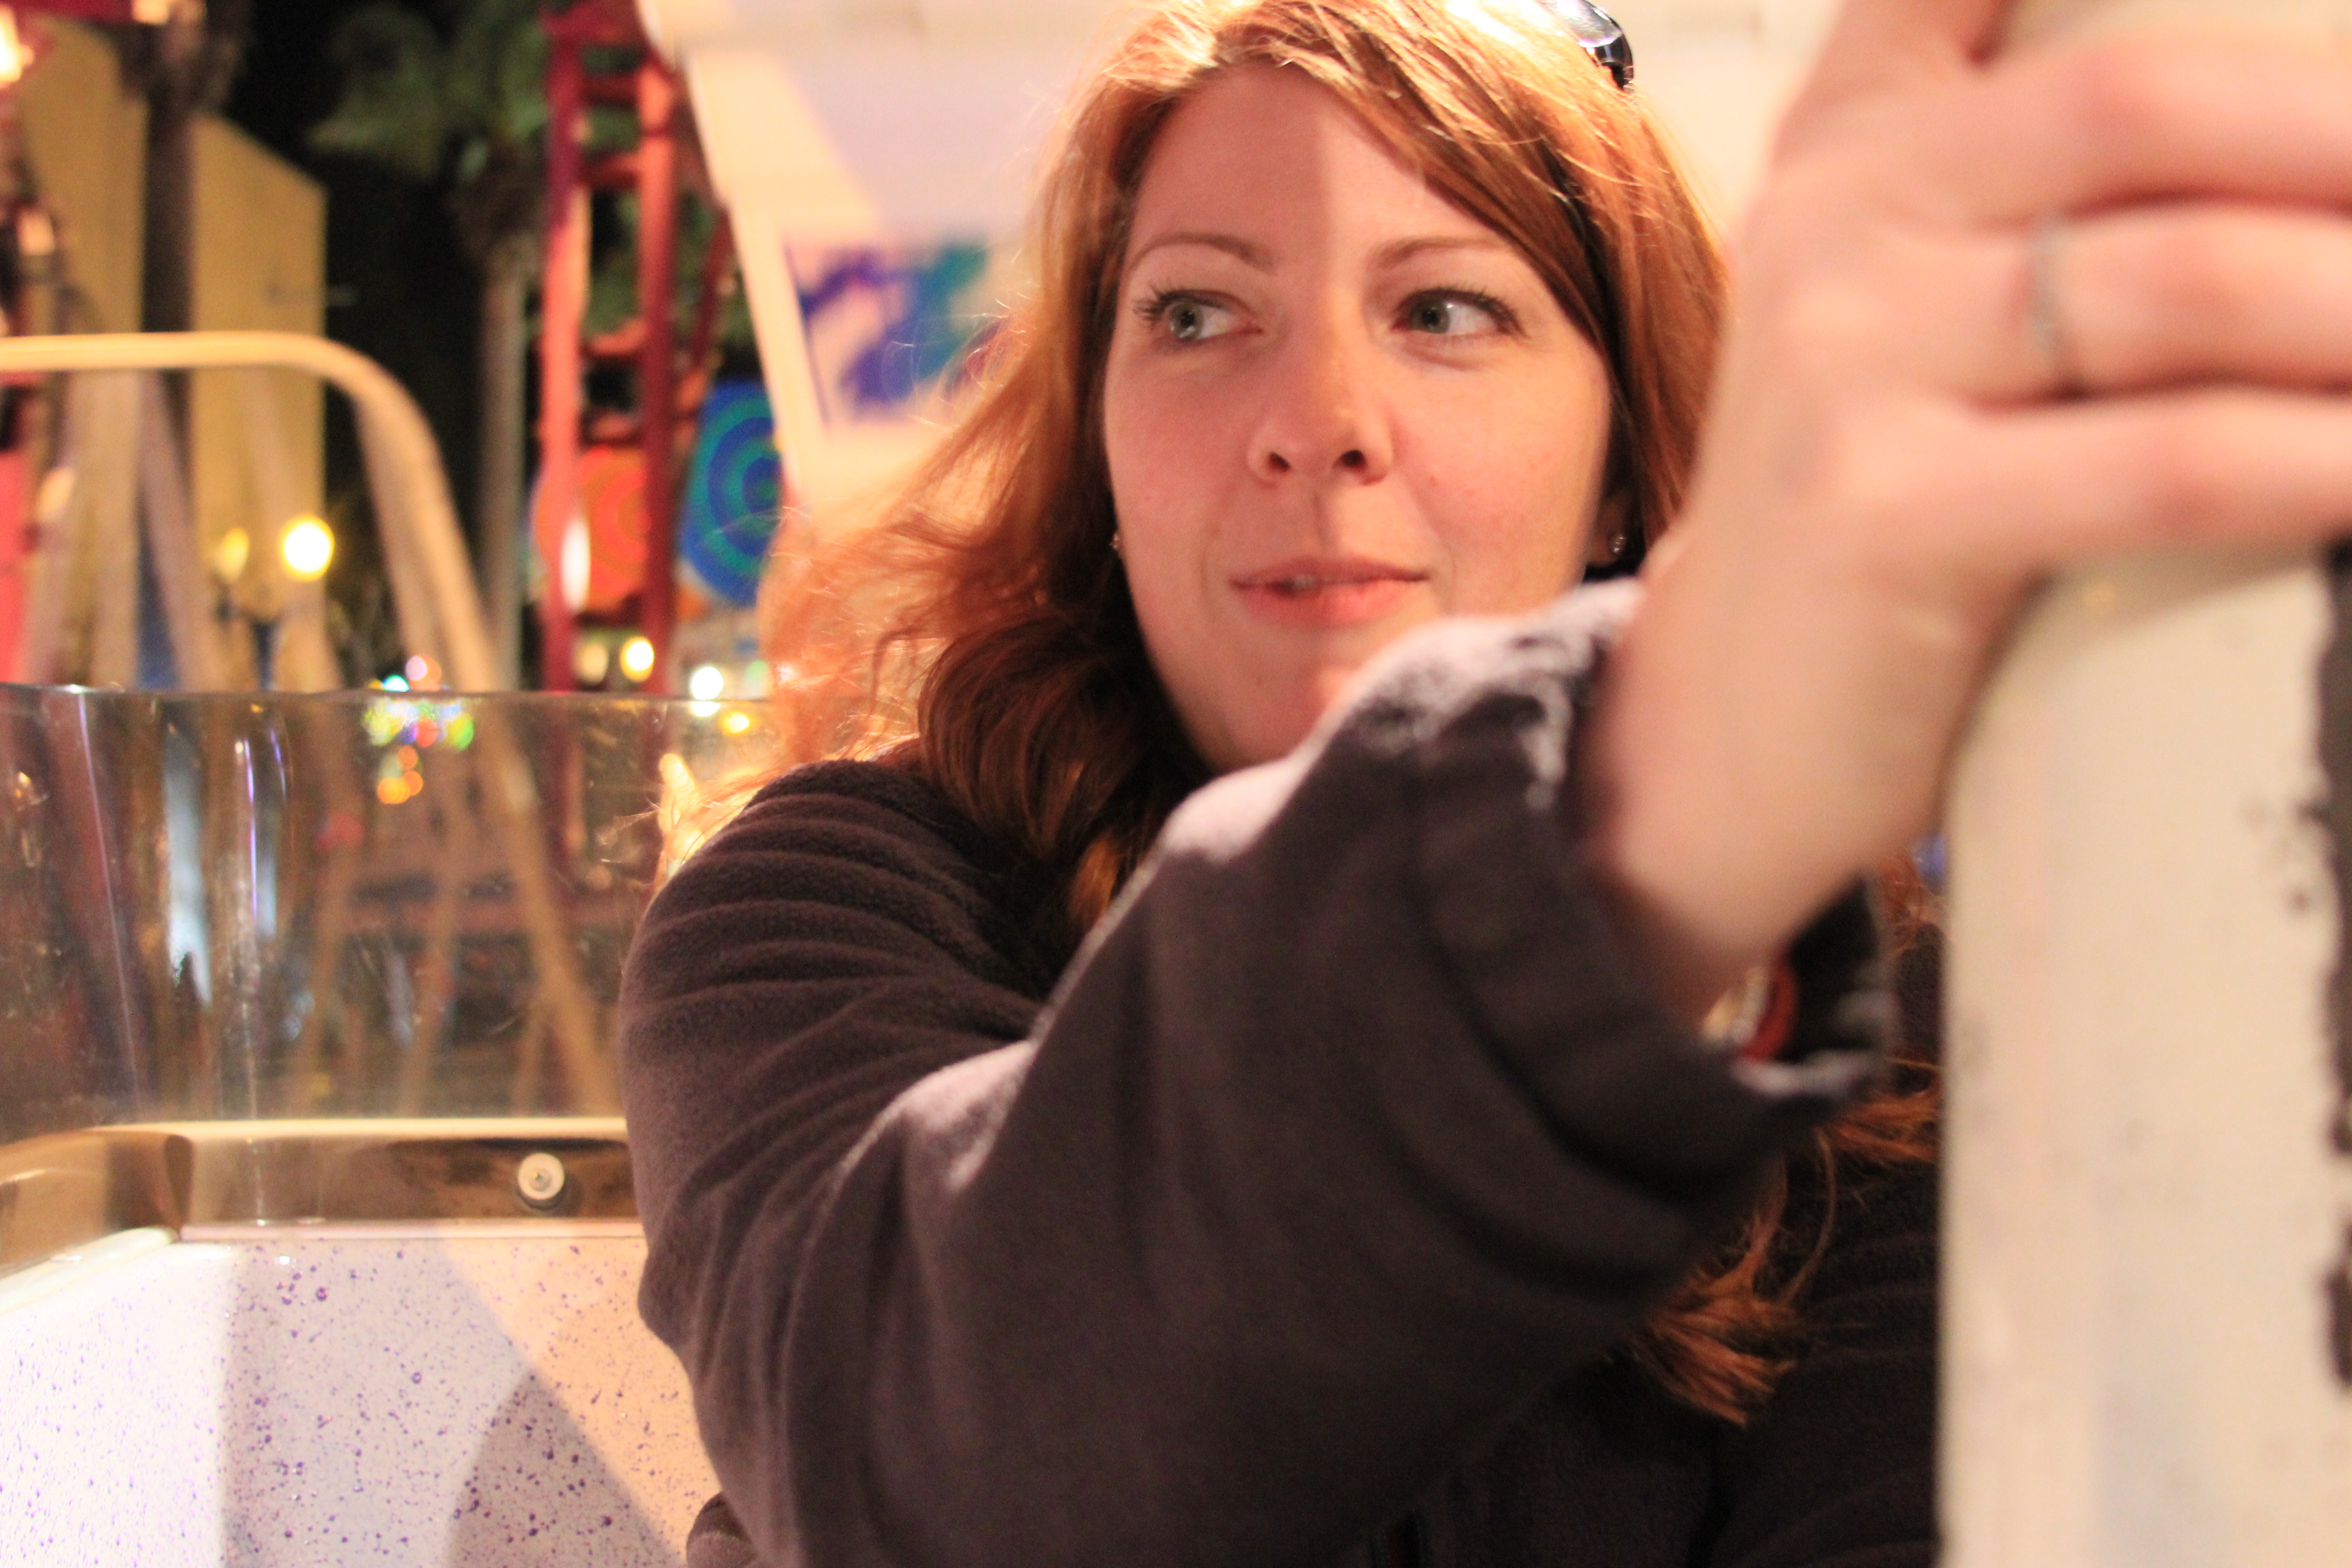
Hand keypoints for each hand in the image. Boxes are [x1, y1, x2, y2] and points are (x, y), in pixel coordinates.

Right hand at [1582, 0, 2351, 1019]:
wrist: (1720, 721)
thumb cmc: (1874, 501)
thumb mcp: (1895, 299)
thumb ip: (2007, 175)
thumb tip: (2280, 113)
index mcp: (1853, 142)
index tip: (2316, 46)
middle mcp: (1834, 223)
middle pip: (2140, 99)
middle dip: (2346, 135)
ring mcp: (1842, 365)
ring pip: (2180, 283)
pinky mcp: (1880, 513)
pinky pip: (2162, 464)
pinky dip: (2318, 461)